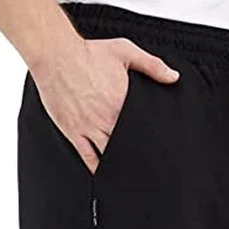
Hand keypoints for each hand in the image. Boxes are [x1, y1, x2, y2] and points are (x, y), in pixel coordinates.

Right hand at [32, 35, 178, 171]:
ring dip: (119, 165)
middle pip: (127, 146)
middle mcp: (107, 119)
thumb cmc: (87, 54)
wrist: (56, 55)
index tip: (159, 150)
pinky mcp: (74, 132)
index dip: (151, 141)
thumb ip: (151, 65)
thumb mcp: (125, 52)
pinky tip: (105, 175)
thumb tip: (172, 77)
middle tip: (147, 169)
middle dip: (137, 156)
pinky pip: (87, 157)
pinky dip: (97, 168)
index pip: (142, 129)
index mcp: (122, 103)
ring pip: (109, 156)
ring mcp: (89, 128)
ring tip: (130, 177)